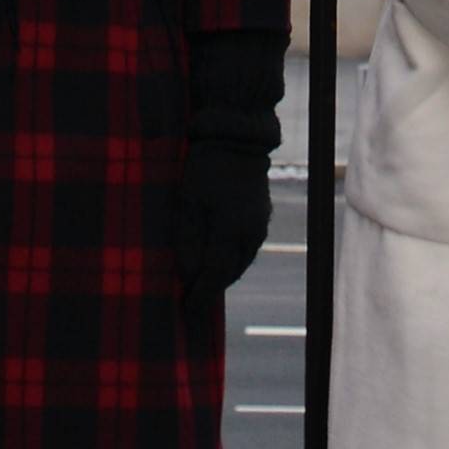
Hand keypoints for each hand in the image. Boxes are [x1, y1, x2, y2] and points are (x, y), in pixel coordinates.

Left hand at [172, 125, 273, 303]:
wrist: (237, 137)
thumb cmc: (206, 167)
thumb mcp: (188, 200)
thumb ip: (187, 240)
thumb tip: (188, 275)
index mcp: (232, 229)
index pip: (215, 274)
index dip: (200, 295)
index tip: (186, 310)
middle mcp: (251, 232)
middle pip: (230, 273)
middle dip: (211, 289)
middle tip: (191, 301)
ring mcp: (260, 225)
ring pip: (239, 263)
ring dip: (221, 275)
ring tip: (201, 283)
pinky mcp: (261, 217)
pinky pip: (245, 249)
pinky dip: (230, 260)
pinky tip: (216, 259)